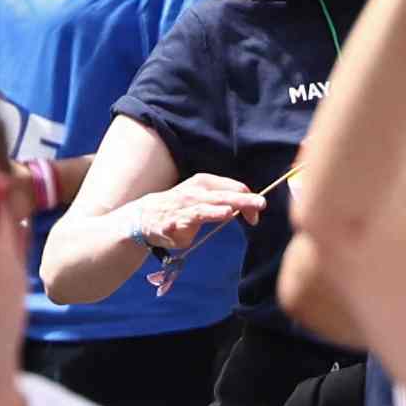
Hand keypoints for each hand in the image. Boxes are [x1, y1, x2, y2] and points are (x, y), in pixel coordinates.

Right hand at [125, 176, 263, 256]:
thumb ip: (222, 200)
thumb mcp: (200, 197)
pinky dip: (201, 218)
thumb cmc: (179, 207)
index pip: (232, 188)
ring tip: (232, 211)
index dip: (248, 200)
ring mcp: (183, 206)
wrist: (144, 217)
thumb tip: (247, 206)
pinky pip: (190, 220)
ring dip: (220, 208)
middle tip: (261, 204)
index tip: (255, 215)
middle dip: (243, 200)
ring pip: (205, 207)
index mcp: (203, 182)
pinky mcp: (174, 222)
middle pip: (223, 195)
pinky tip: (212, 218)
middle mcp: (194, 192)